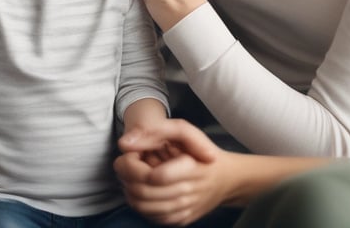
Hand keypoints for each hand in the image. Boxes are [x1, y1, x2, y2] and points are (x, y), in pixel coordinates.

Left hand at [115, 119, 230, 225]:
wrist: (226, 178)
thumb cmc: (200, 150)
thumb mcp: (182, 131)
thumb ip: (153, 131)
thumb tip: (123, 144)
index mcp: (190, 169)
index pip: (152, 176)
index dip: (132, 164)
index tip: (132, 153)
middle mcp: (188, 194)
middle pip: (143, 191)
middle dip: (126, 175)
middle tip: (126, 162)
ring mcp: (185, 210)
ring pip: (143, 206)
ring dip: (128, 189)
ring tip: (132, 175)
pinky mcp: (181, 220)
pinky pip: (151, 217)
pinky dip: (138, 203)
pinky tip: (141, 189)